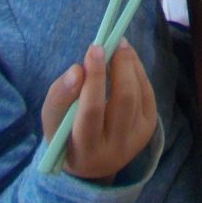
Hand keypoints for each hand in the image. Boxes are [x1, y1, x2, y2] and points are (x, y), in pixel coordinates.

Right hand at [40, 41, 156, 181]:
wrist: (91, 162)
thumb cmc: (66, 134)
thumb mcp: (53, 120)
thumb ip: (60, 96)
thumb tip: (79, 69)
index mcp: (85, 151)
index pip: (92, 111)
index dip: (94, 78)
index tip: (94, 48)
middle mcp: (115, 150)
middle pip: (123, 101)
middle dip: (119, 66)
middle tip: (112, 41)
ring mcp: (136, 139)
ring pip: (137, 94)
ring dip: (129, 64)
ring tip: (119, 45)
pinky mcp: (148, 128)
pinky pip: (146, 93)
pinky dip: (137, 71)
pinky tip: (126, 59)